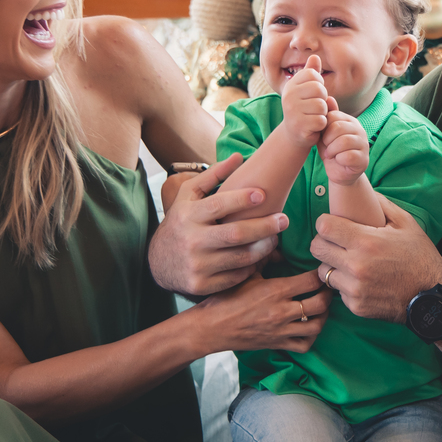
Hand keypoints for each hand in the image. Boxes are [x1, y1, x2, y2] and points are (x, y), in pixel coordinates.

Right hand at [148, 153, 288, 296]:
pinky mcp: (202, 284)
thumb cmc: (181, 222)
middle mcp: (192, 240)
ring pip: (241, 258)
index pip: (219, 205)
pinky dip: (252, 267)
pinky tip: (260, 256)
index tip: (263, 194)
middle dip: (265, 226)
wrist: (157, 262)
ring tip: (275, 238)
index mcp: (188, 215)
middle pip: (236, 234)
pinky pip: (236, 276)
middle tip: (283, 220)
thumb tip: (239, 156)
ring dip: (264, 248)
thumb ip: (213, 176)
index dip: (242, 199)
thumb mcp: (188, 196)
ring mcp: (197, 265)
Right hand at [192, 271, 332, 354]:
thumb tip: (276, 243)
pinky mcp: (277, 344)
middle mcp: (282, 311)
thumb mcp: (245, 274)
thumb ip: (264, 259)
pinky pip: (304, 345)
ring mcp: (281, 330)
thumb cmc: (225, 298)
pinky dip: (311, 337)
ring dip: (323, 316)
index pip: (311, 281)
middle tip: (327, 287)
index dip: (320, 273)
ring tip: (321, 307)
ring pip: (316, 326)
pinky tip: (308, 327)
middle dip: (327, 294)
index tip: (320, 269)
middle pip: (320, 304)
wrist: (210, 328)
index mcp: (275, 290)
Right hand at [280, 54, 328, 147]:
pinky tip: (313, 126)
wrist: (294, 134)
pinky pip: (321, 120)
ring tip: (314, 116)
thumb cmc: (304, 108)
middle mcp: (288, 95)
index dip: (319, 85)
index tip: (313, 94)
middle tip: (315, 107)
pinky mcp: (299, 125)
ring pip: (321, 105)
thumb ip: (311, 73)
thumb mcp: (307, 89)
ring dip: (322, 113)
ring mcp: (292, 111)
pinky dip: (321, 125)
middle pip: (319, 90)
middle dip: (322, 99)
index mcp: (291, 84)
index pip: (313, 75)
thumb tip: (315, 56)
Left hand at [311, 194, 441, 322]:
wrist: (431, 298)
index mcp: (366, 242)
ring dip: (332, 265)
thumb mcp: (406, 224)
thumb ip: (381, 204)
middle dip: (323, 242)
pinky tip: (361, 280)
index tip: (331, 223)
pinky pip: (337, 290)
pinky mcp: (356, 306)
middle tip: (335, 242)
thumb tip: (363, 191)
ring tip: (348, 262)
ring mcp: (354, 288)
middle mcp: (356, 266)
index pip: (324, 227)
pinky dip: (345, 285)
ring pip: (323, 271)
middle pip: (316, 248)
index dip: (325, 222)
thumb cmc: (420, 258)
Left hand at [319, 107, 369, 185]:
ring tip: (331, 155)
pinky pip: (348, 156)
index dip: (324, 128)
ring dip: (332, 150)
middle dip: (327, 140)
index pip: (333, 117)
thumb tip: (328, 97)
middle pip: (338, 128)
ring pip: (343, 142)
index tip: (323, 137)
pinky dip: (339, 159)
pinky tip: (339, 161)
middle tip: (326, 147)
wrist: (339, 172)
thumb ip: (326, 118)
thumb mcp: (325, 133)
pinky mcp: (364, 159)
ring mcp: (364, 144)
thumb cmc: (331, 150)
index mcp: (349, 121)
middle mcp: (359, 130)